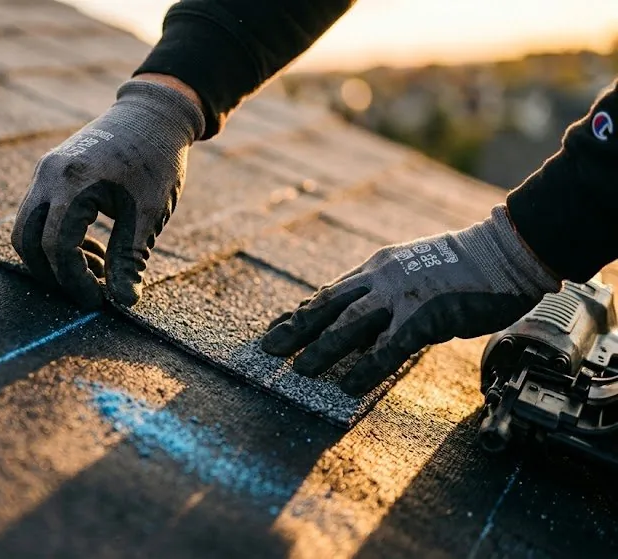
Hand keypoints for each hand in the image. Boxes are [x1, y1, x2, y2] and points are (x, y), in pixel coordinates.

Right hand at [11, 79, 204, 308]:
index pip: (56, 246)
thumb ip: (130, 259)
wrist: (153, 114)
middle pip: (26, 239)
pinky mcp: (48, 172)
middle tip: (87, 291)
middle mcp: (49, 175)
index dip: (73, 280)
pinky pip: (37, 214)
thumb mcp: (149, 213)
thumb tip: (124, 302)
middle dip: (53, 274)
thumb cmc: (157, 161)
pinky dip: (56, 238)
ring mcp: (44, 171)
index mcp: (74, 183)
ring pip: (27, 228)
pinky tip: (92, 247)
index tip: (97, 300)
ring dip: (55, 257)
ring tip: (98, 267)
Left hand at [261, 205, 559, 395]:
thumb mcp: (412, 273)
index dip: (299, 313)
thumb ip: (384, 297)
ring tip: (299, 371)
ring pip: (350, 323)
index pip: (328, 293)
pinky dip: (365, 367)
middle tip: (267, 349)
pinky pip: (389, 346)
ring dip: (322, 348)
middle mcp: (381, 277)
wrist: (506, 251)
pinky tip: (348, 385)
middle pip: (328, 305)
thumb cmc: (464, 268)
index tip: (273, 330)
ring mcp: (402, 294)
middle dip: (296, 329)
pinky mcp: (426, 314)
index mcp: (376, 268)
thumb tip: (358, 325)